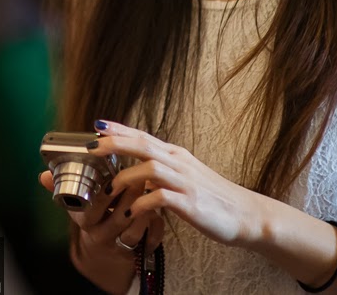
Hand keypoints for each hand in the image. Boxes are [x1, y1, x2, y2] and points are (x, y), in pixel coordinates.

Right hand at [38, 160, 163, 294]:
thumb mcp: (78, 207)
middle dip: (129, 195)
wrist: (106, 255)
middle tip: (139, 175)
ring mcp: (122, 243)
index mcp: (87, 222)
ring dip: (145, 206)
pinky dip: (157, 222)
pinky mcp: (141, 248)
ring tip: (150, 187)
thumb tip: (43, 175)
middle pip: (118, 216)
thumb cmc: (96, 220)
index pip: (93, 209)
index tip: (114, 177)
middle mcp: (103, 235)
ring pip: (136, 227)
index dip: (104, 195)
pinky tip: (159, 209)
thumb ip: (64, 189)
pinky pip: (151, 236)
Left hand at [90, 119, 260, 247]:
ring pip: (151, 168)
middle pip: (144, 145)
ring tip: (108, 188)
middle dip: (116, 143)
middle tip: (93, 146)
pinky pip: (161, 198)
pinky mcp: (190, 203)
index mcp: (177, 155)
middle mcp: (180, 163)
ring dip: (126, 177)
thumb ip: (163, 172)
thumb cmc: (212, 197)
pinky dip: (142, 203)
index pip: (144, 136)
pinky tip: (131, 211)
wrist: (243, 213)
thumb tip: (138, 172)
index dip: (121, 130)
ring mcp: (185, 182)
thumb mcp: (185, 177)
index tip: (98, 125)